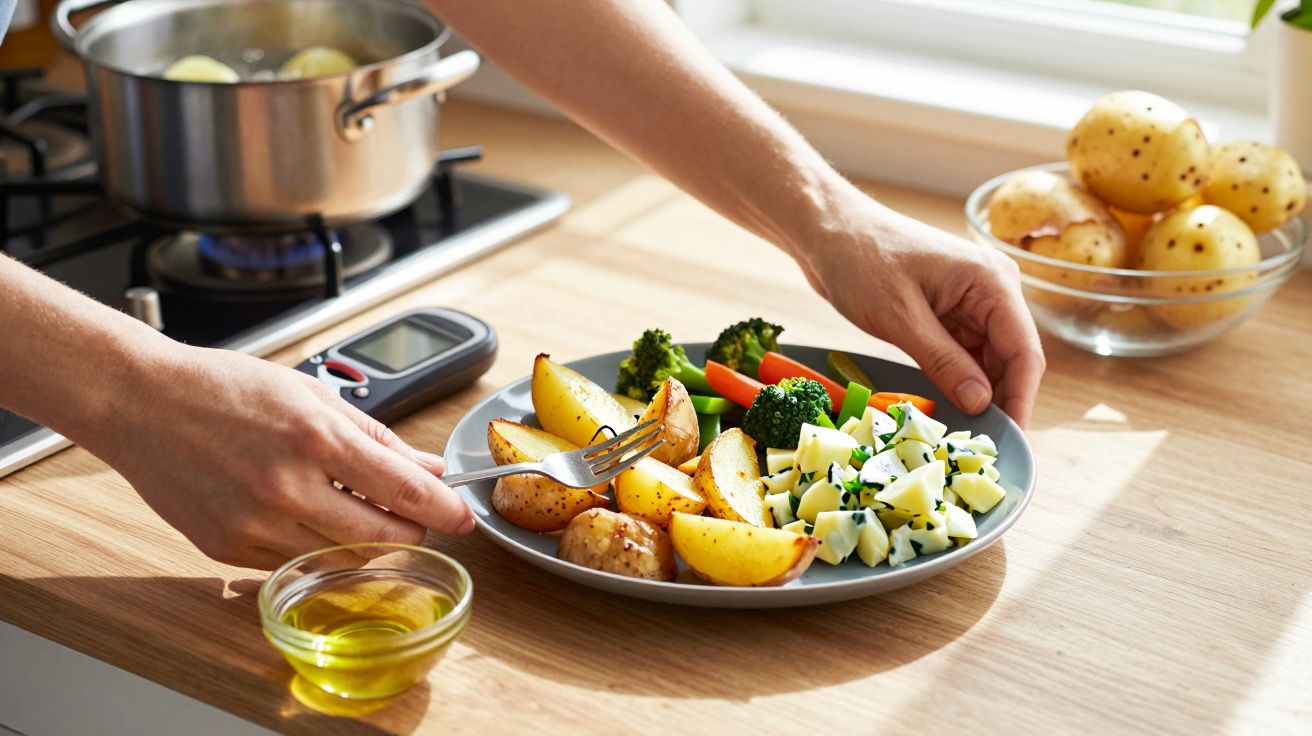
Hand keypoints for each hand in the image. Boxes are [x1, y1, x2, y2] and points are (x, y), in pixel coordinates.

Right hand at [84, 345, 474, 569]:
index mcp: (316, 439)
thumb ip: (377, 437)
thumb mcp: (312, 396)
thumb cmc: (225, 389)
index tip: (464, 517)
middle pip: (381, 536)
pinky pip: (294, 563)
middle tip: (413, 515)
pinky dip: (315, 546)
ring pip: (342, 558)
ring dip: (366, 542)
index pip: (405, 491)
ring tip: (359, 511)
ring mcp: (255, 523)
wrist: (143, 403)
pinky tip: (309, 517)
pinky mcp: (227, 548)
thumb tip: (428, 467)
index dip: (445, 510)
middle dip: (410, 530)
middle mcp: (288, 487)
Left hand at [792, 194, 1045, 426]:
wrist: (826, 230)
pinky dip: (958, 379)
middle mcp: (992, 290)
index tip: (1010, 440)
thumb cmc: (859, 261)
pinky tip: (947, 407)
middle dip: (999, 401)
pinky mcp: (949, 311)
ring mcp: (971, 300)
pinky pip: (965, 353)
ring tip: (962, 434)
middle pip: (1011, 359)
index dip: (1021, 399)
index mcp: (992, 282)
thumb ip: (944, 362)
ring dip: (978, 394)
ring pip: (988, 360)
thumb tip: (982, 404)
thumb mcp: (899, 318)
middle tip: (980, 447)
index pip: (1024, 352)